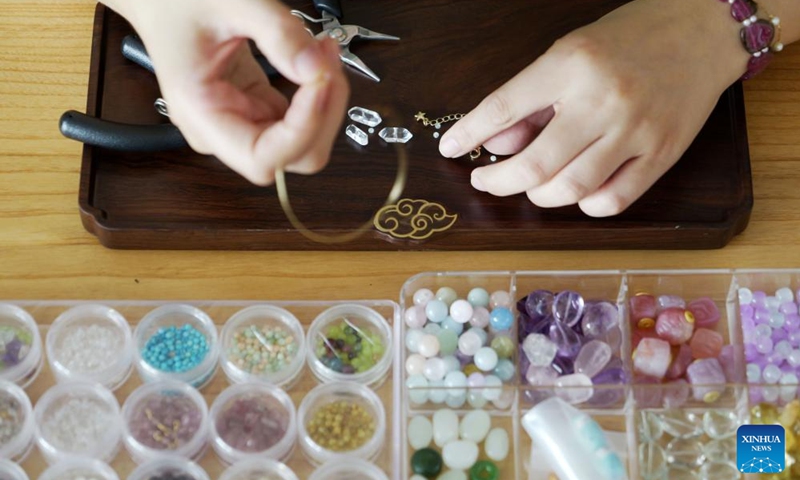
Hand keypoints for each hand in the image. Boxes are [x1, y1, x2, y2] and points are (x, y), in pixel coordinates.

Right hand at [109, 0, 348, 184]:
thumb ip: (277, 33)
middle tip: (328, 62)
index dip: (300, 132)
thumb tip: (316, 67)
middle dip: (323, 115)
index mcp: (201, 117)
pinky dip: (319, 92)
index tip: (319, 84)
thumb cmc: (178, 2)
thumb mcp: (230, 2)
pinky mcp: (259, 108)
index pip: (262, 159)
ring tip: (325, 51)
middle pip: (293, 157)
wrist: (161, 1)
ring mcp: (244, 123)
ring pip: (304, 141)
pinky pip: (301, 118)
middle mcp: (223, 132)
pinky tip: (318, 58)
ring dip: (327, 102)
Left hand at [438, 0, 748, 216]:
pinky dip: (585, 204)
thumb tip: (494, 145)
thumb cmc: (628, 39)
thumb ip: (531, 102)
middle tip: (486, 181)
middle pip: (534, 165)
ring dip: (539, 196)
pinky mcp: (663, 153)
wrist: (701, 30)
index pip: (502, 108)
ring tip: (532, 185)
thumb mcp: (569, 53)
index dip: (467, 133)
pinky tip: (578, 191)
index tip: (449, 149)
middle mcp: (603, 99)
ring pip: (570, 188)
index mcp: (572, 64)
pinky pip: (614, 200)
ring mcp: (636, 130)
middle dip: (498, 182)